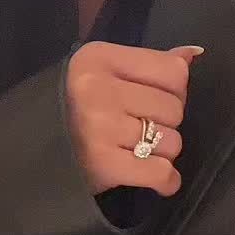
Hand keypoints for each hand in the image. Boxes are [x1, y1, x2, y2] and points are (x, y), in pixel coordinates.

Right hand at [65, 40, 203, 196]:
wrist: (40, 152)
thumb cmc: (80, 109)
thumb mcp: (107, 73)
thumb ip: (152, 64)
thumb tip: (194, 54)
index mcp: (98, 59)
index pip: (174, 71)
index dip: (174, 90)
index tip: (152, 100)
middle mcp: (97, 89)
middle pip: (174, 108)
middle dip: (165, 123)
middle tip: (139, 129)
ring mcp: (100, 127)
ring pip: (172, 142)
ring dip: (163, 152)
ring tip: (137, 151)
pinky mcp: (103, 164)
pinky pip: (161, 172)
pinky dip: (166, 180)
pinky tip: (157, 178)